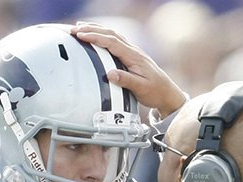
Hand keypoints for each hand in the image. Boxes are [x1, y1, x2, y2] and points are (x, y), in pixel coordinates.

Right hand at [71, 22, 187, 117]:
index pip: (112, 42)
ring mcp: (133, 52)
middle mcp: (134, 51)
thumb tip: (109, 74)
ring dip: (96, 29)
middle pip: (111, 34)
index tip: (80, 35)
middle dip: (91, 30)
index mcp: (134, 56)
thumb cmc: (155, 92)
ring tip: (80, 27)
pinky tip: (96, 35)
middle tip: (74, 29)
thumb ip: (126, 81)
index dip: (95, 37)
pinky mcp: (132, 56)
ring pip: (113, 35)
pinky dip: (103, 35)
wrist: (168, 93)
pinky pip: (116, 40)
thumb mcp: (141, 88)